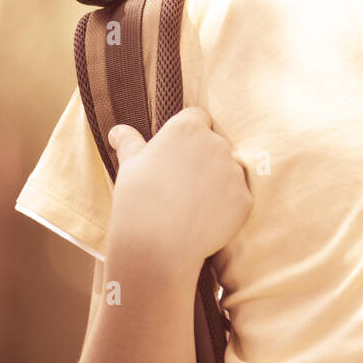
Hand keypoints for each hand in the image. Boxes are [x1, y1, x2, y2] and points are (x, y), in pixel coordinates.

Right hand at [108, 107, 253, 265]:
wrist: (156, 245)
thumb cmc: (137, 200)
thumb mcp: (128, 165)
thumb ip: (129, 142)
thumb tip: (118, 131)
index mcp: (187, 128)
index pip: (197, 118)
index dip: (187, 135)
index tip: (176, 153)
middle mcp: (216, 143)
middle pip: (214, 144)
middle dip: (202, 158)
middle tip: (180, 183)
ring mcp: (233, 171)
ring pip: (228, 170)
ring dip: (216, 181)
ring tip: (191, 203)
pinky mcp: (244, 198)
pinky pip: (237, 196)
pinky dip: (226, 205)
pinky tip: (204, 217)